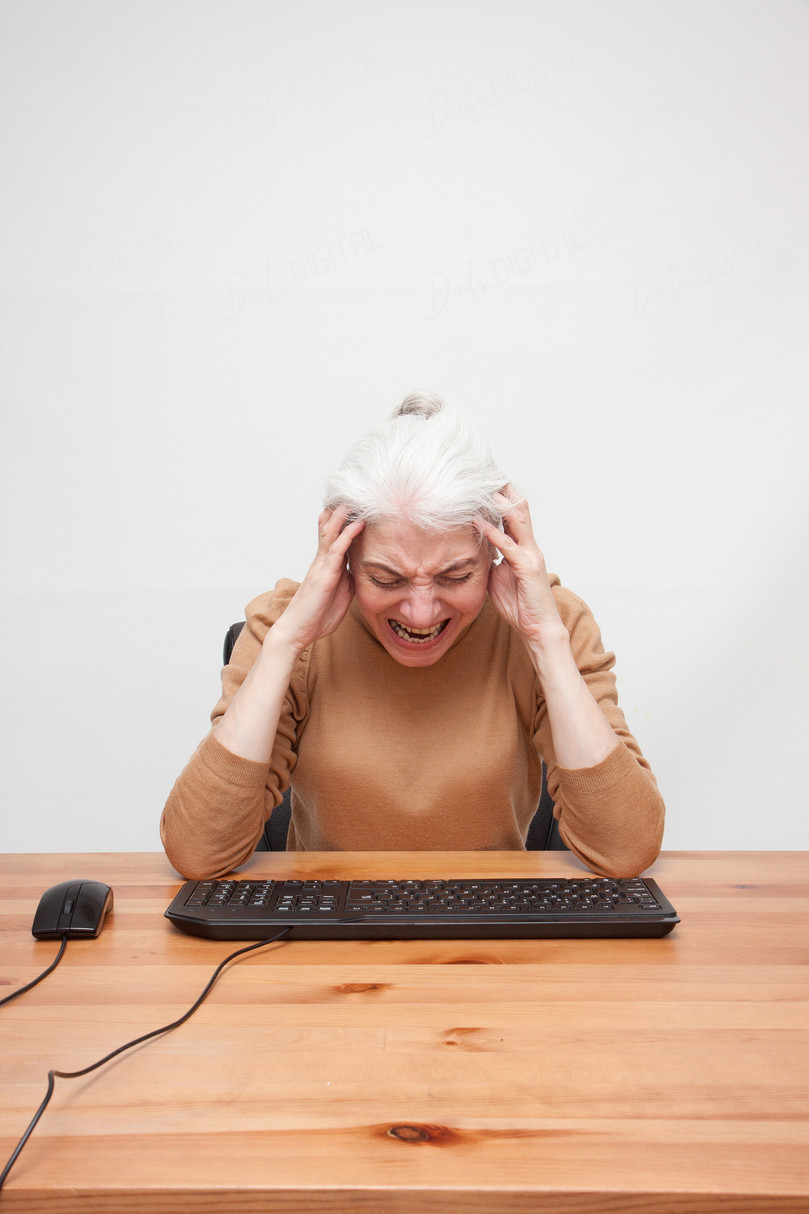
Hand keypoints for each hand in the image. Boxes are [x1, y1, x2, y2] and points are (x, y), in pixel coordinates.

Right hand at [271, 506, 364, 653]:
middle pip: (330, 528)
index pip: (336, 538)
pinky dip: (348, 535)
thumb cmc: (316, 617)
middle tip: (353, 492)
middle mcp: (322, 561)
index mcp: (326, 567)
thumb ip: (349, 581)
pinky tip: (357, 524)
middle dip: (341, 511)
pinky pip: (337, 550)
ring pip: (332, 533)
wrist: (297, 632)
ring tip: (354, 497)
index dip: (345, 521)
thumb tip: (360, 571)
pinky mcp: (324, 575)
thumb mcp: (341, 596)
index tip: (357, 506)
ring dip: (343, 515)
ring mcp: (321, 566)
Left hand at [478, 487, 564, 645]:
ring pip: (518, 520)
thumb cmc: (519, 605)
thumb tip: (474, 551)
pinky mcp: (527, 568)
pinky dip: (493, 532)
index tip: (485, 482)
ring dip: (500, 503)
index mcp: (523, 548)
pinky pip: (508, 545)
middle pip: (519, 508)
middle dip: (504, 490)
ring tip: (482, 488)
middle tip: (486, 472)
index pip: (514, 515)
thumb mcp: (497, 578)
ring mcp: (530, 555)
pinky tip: (478, 523)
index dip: (502, 497)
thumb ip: (490, 562)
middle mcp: (529, 546)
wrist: (537, 629)